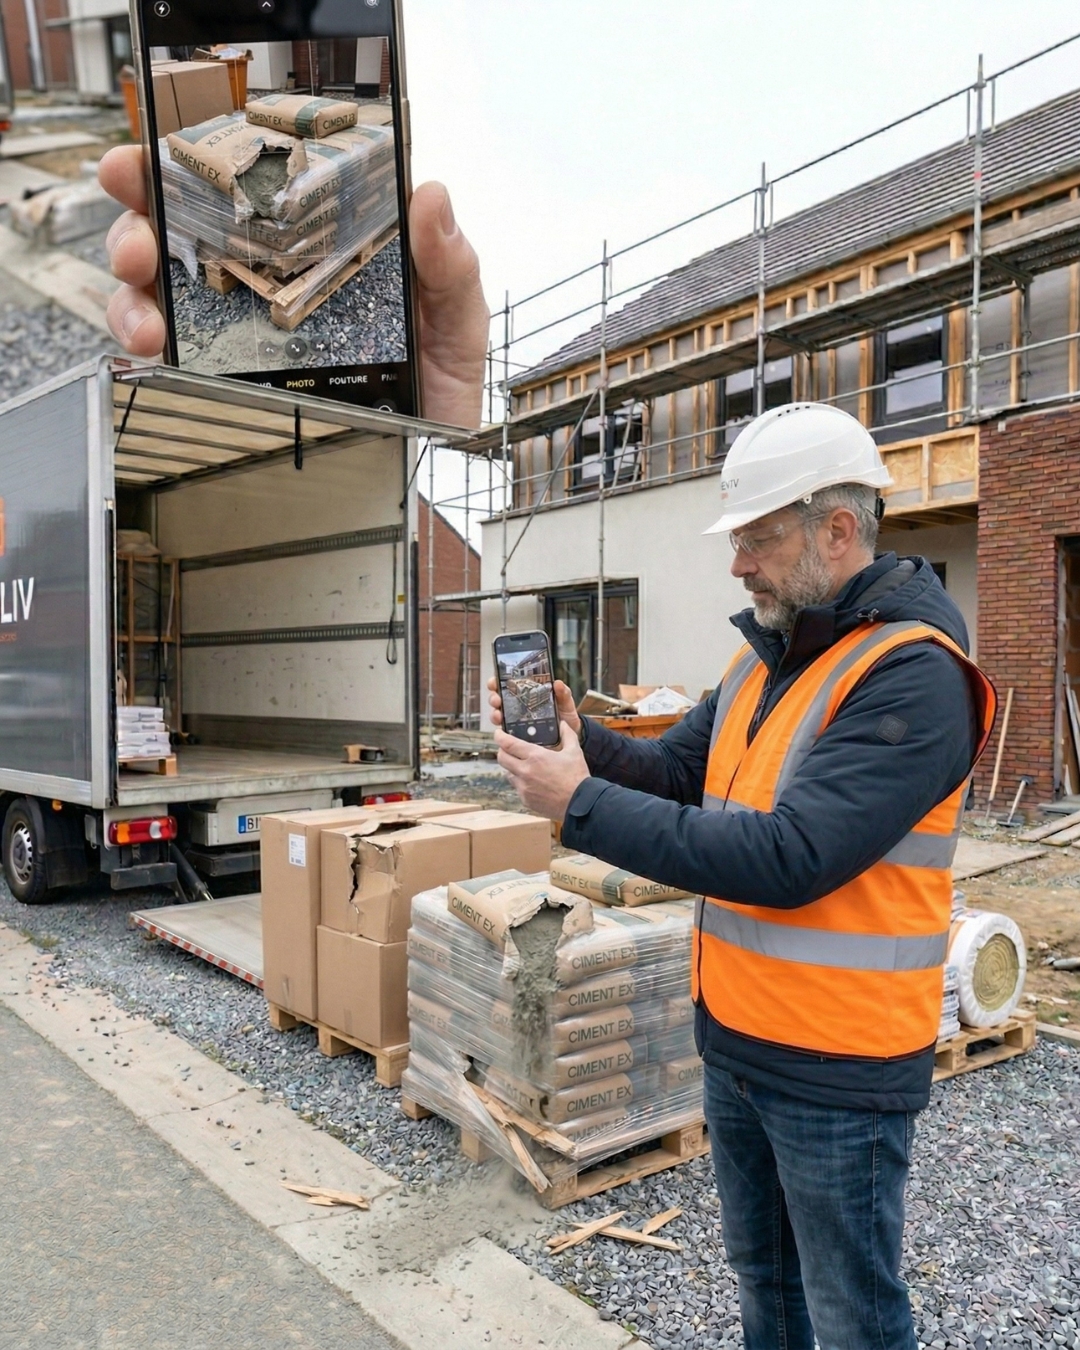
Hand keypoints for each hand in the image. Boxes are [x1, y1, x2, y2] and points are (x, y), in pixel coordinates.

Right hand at [98, 149, 489, 428]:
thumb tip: (430, 196)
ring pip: (156, 295)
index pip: (236, 190)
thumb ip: (448, 262)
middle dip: (136, 226)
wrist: (434, 458)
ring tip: (148, 319)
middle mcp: (261, 280)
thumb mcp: (455, 315)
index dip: (180, 164)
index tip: (150, 156)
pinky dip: (148, 349)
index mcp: (307, 243)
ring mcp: (238, 332)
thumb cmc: (442, 381)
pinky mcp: (229, 384)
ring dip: (132, 297)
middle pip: (175, 234)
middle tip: (140, 244)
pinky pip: (169, 361)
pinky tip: (158, 352)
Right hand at [487, 677, 580, 735]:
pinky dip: (503, 732)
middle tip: (497, 699)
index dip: (498, 681)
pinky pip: (506, 734)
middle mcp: (518, 707)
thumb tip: (558, 683)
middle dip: (494, 698)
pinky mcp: (517, 736)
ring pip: (498, 716)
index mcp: (527, 695)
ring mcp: (516, 722)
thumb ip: (563, 693)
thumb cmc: (565, 717)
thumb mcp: (566, 703)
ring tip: (499, 715)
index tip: (496, 681)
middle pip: (498, 699)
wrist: (570, 737)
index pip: (508, 685)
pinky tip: (505, 731)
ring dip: (495, 714)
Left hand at [496, 722, 589, 821]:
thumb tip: (564, 724)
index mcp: (535, 756)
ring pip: (508, 773)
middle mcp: (525, 771)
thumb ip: (567, 735)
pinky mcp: (526, 799)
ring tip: (523, 766)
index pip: (508, 743)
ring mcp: (524, 787)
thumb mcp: (574, 752)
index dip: (499, 736)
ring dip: (512, 768)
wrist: (580, 804)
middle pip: (501, 758)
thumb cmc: (577, 778)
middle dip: (502, 751)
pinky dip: (521, 783)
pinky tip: (533, 781)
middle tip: (508, 748)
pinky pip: (517, 788)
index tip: (498, 733)